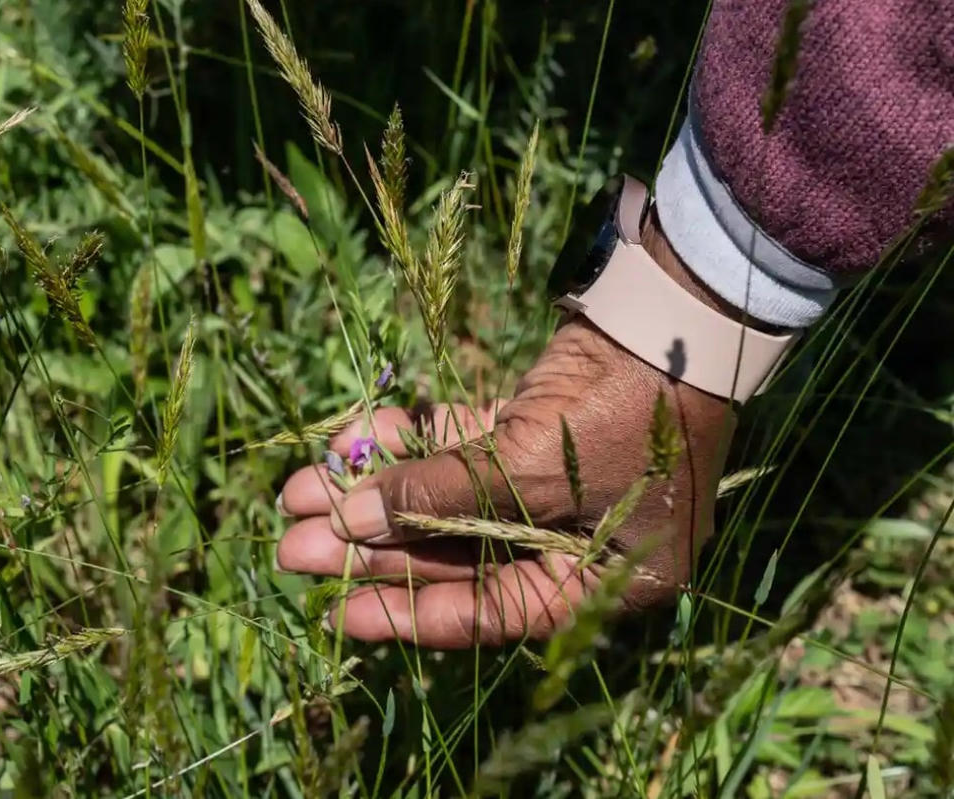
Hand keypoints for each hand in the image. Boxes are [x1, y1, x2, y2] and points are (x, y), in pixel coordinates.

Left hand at [275, 216, 736, 647]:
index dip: (407, 612)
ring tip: (299, 491)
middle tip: (294, 547)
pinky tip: (349, 440)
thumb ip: (437, 499)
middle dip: (371, 545)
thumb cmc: (623, 412)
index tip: (335, 609)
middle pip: (452, 554)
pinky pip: (456, 449)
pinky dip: (409, 443)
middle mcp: (572, 541)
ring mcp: (550, 484)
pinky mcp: (527, 433)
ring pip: (444, 497)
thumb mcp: (529, 469)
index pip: (488, 612)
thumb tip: (345, 526)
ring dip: (375, 491)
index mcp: (600, 583)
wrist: (676, 312)